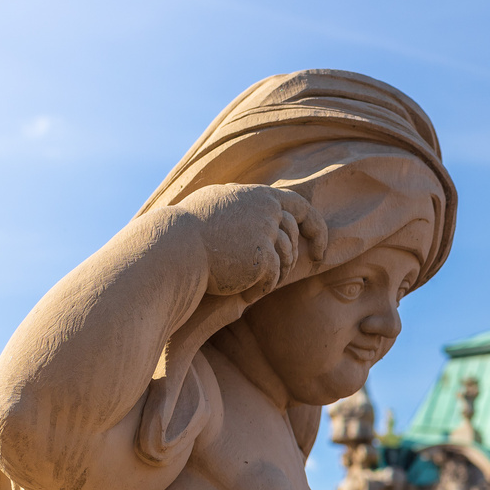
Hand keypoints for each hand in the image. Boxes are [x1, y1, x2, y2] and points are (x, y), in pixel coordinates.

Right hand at [178, 184, 328, 299]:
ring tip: (251, 283)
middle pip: (293, 237)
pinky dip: (260, 289)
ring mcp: (265, 231)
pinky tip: (243, 294)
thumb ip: (239, 205)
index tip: (319, 249)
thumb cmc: (185, 233)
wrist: (170, 249)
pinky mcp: (262, 256)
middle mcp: (266, 208)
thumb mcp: (213, 205)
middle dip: (290, 258)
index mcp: (257, 195)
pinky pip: (273, 279)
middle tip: (276, 275)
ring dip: (273, 275)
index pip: (300, 206)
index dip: (315, 227)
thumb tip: (252, 206)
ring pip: (286, 259)